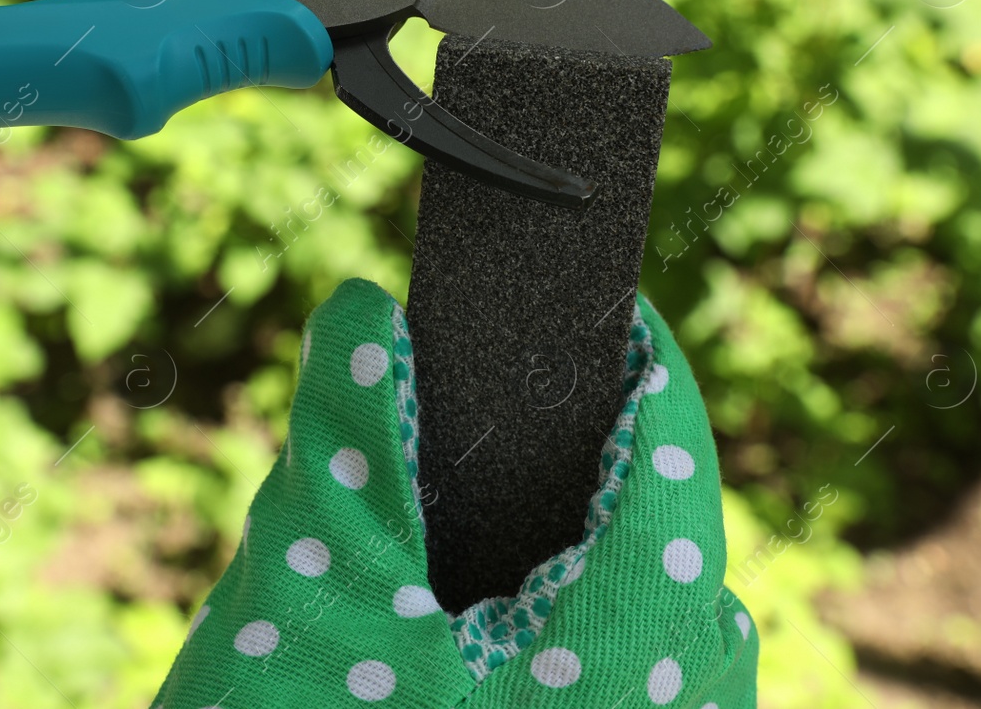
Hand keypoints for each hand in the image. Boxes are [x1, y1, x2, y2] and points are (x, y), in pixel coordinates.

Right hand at [154, 279, 756, 705]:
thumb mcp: (310, 598)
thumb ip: (346, 440)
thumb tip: (364, 310)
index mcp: (630, 649)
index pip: (668, 457)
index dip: (639, 365)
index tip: (601, 312)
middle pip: (671, 544)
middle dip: (612, 465)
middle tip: (522, 417)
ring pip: (666, 633)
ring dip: (604, 560)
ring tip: (509, 527)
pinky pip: (639, 697)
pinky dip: (591, 642)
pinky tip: (501, 643)